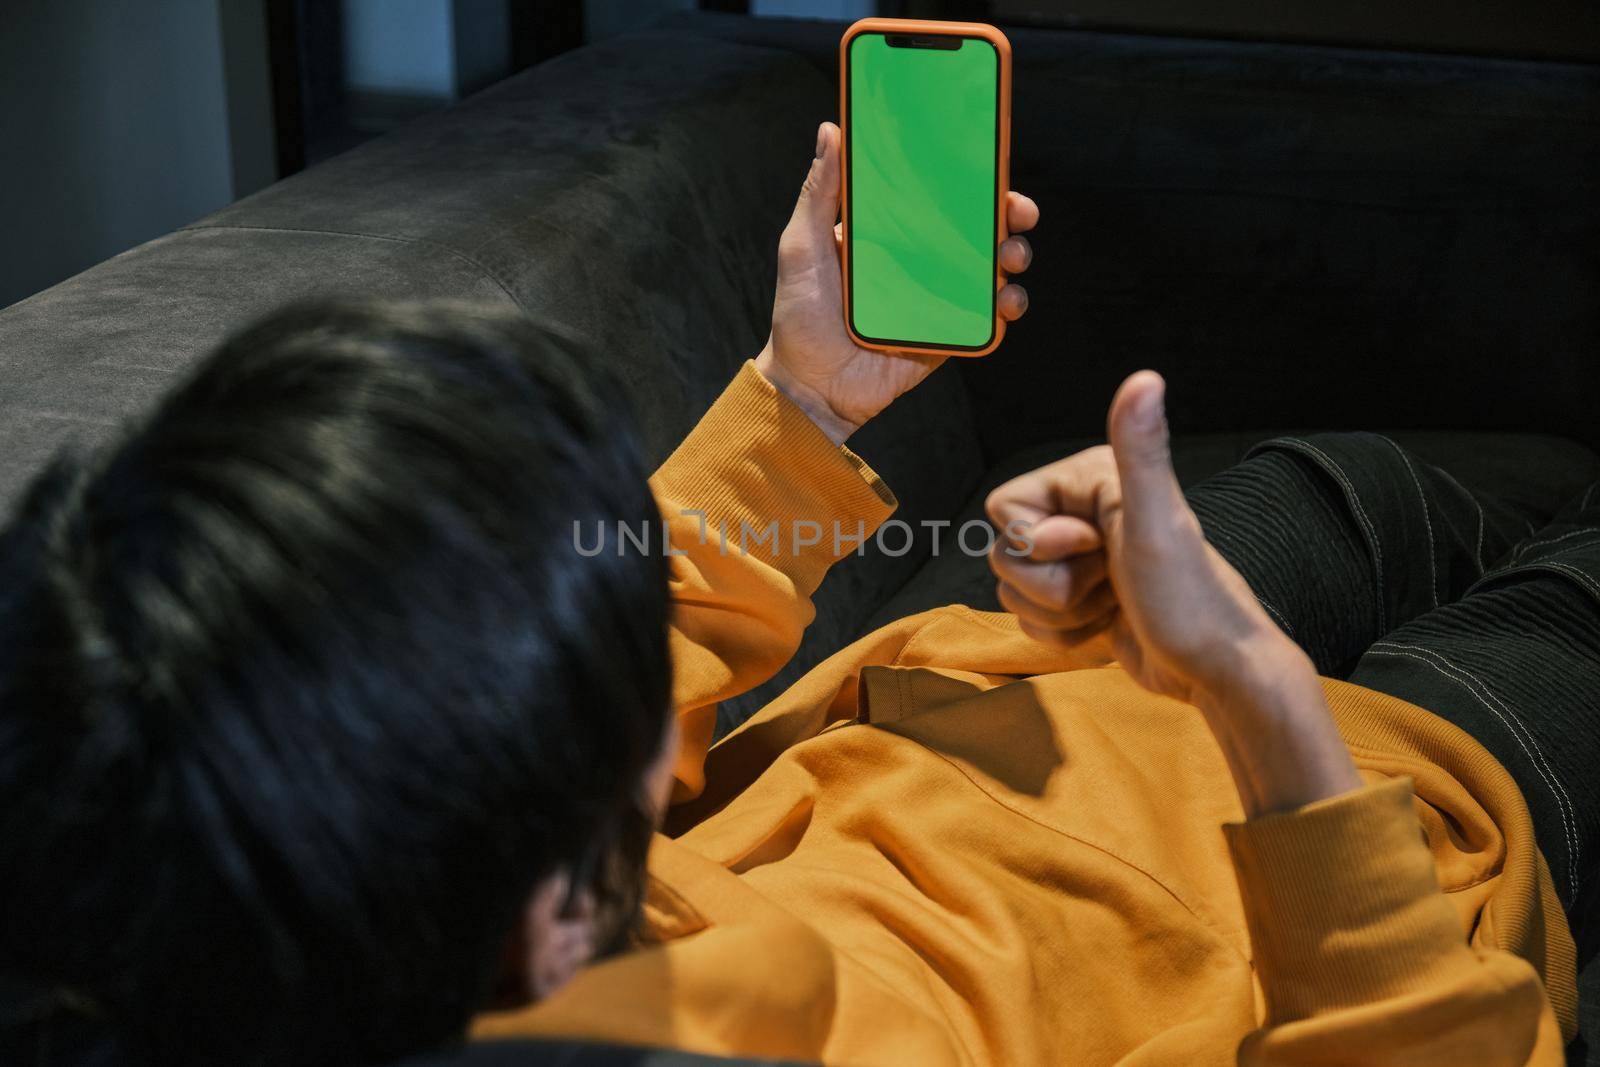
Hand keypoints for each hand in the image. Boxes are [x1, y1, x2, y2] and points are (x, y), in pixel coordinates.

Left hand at [755, 121, 1038, 443]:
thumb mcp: (801, 246)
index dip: (971, 176)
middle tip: (1018, 211)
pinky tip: (1006, 300)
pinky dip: (1007, 306)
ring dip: (1014, 256)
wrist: (809, 386)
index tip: (992, 159)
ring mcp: (939, 297)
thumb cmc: (798, 314)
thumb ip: (819, 192)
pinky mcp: (949, 335)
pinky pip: (989, 318)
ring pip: (992, 268)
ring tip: (1011, 257)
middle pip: (978, 227)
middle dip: (1009, 214)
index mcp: (891, 231)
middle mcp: (921, 260)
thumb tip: (832, 129)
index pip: (939, 194)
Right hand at [985, 372, 1360, 814]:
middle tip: (1108, 582)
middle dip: (1051, 586)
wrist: (1214, 670)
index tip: (1093, 548)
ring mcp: (1079, 559)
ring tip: (1112, 605)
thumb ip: (1141, 451)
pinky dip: (1066, 636)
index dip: (1038, 542)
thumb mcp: (1158, 522)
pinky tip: (1109, 626)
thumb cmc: (1189, 599)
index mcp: (1090, 480)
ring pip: (1015, 589)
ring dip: (1059, 614)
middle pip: (1006, 553)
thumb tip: (1145, 379)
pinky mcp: (1079, 598)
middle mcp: (1081, 512)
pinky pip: (1033, 618)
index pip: (1005, 508)